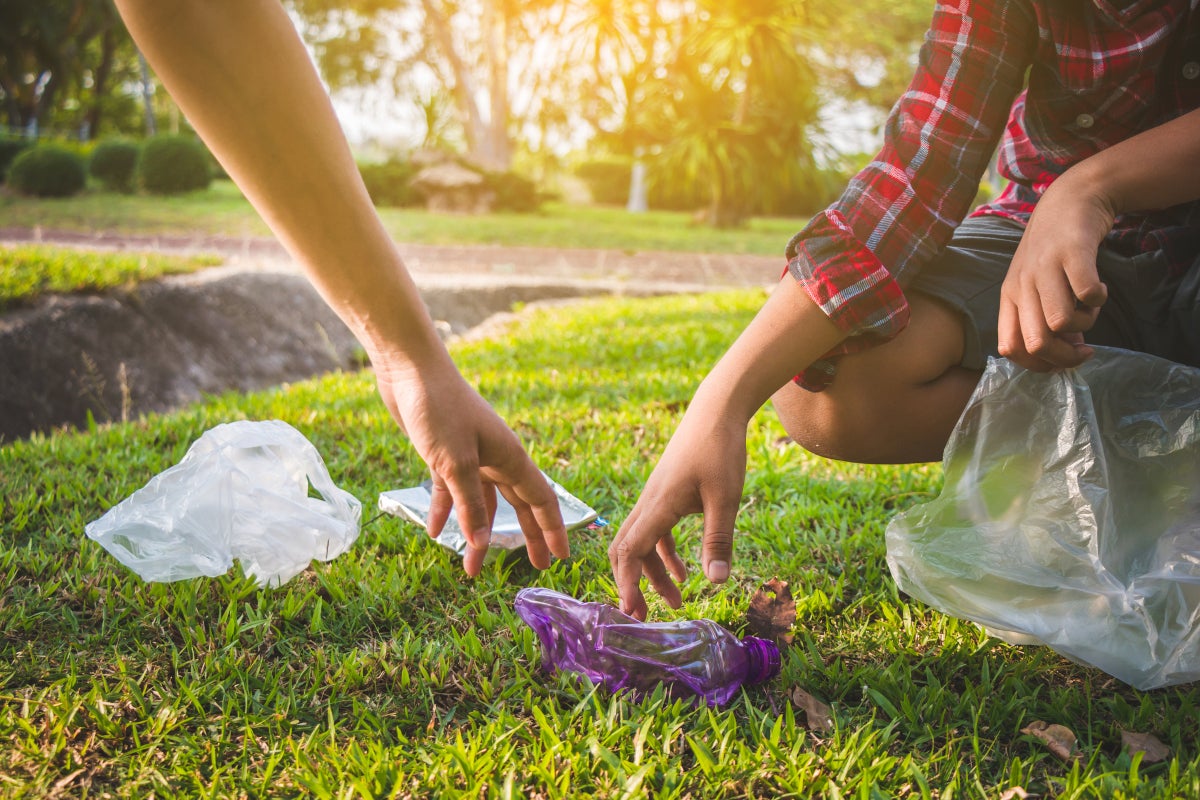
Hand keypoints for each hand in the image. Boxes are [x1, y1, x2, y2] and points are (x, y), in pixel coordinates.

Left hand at [373, 355, 568, 575]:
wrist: (410, 369)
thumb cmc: (439, 408)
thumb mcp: (455, 462)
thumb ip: (470, 504)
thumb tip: (482, 543)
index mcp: (510, 457)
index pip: (541, 500)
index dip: (553, 529)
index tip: (561, 558)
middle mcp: (496, 457)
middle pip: (517, 504)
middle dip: (526, 536)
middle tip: (536, 566)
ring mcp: (470, 455)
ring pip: (480, 502)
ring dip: (477, 532)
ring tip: (472, 567)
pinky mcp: (444, 453)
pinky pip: (450, 490)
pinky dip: (445, 510)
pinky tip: (435, 532)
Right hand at [608, 396, 747, 619]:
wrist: (716, 410)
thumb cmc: (720, 449)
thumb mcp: (724, 498)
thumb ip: (719, 540)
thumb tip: (716, 582)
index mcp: (658, 505)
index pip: (630, 551)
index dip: (627, 583)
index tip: (632, 611)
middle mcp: (649, 502)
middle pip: (626, 549)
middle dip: (631, 584)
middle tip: (642, 617)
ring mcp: (656, 498)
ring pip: (641, 542)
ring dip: (652, 573)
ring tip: (677, 601)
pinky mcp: (666, 494)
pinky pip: (655, 531)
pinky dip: (664, 555)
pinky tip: (686, 572)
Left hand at [997, 177, 1114, 370]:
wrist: (1070, 199)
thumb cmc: (1053, 251)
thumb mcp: (1037, 285)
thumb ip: (1045, 319)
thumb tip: (1066, 353)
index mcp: (1010, 297)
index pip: (1009, 349)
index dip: (1038, 364)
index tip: (1061, 357)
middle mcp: (1022, 284)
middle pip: (1035, 344)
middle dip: (1065, 358)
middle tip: (1085, 349)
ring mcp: (1045, 268)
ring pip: (1060, 323)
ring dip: (1085, 325)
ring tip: (1090, 308)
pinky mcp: (1072, 253)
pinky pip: (1087, 294)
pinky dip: (1099, 300)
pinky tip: (1100, 288)